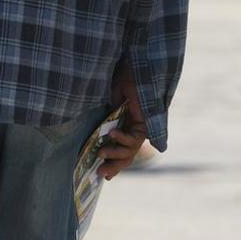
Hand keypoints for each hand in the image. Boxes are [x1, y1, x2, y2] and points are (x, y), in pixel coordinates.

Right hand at [100, 62, 148, 180]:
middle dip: (114, 166)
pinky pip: (135, 138)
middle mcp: (134, 127)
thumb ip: (104, 118)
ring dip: (115, 155)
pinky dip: (122, 138)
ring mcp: (141, 126)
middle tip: (101, 173)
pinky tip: (113, 134)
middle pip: (127, 154)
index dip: (112, 161)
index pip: (119, 146)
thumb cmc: (118, 78)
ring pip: (131, 150)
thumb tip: (94, 134)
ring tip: (100, 154)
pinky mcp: (146, 122)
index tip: (101, 174)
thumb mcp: (106, 102)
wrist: (134, 65)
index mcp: (123, 123)